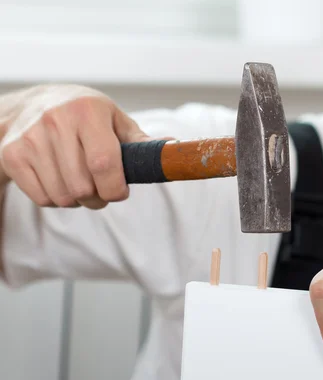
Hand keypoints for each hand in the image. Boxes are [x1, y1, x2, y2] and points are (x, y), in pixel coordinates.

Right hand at [0, 84, 156, 208]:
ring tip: (81, 184)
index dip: (115, 188)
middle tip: (102, 191)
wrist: (32, 104)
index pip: (103, 163)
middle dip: (98, 198)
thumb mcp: (115, 120)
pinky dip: (56, 200)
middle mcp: (55, 121)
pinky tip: (60, 182)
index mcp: (87, 111)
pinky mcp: (11, 155)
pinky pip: (42, 198)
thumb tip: (175, 149)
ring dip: (78, 201)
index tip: (120, 192)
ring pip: (62, 196)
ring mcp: (29, 138)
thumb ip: (141, 141)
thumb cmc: (85, 116)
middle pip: (82, 187)